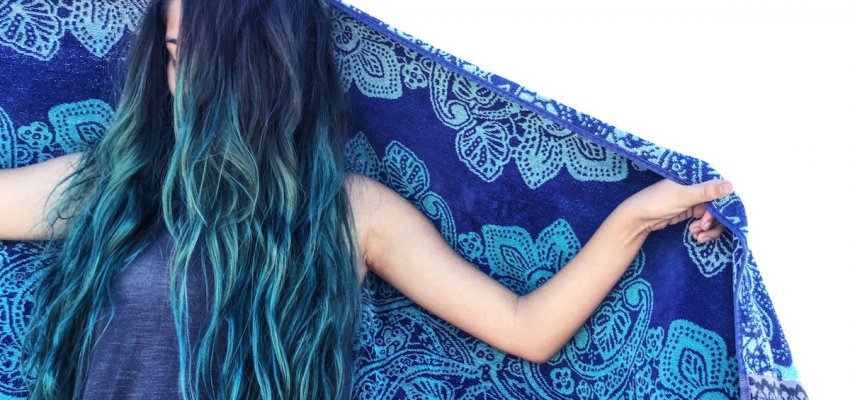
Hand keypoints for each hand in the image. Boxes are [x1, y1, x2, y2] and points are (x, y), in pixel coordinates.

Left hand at [618, 178, 732, 241]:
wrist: (638, 218)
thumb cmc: (656, 202)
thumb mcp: (683, 196)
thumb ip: (707, 191)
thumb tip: (730, 185)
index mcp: (694, 178)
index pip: (718, 191)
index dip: (719, 207)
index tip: (709, 219)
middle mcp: (696, 188)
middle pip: (717, 206)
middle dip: (713, 221)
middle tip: (702, 229)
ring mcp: (693, 200)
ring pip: (712, 215)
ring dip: (708, 228)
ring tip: (698, 236)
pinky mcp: (689, 212)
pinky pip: (704, 221)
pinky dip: (702, 229)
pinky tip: (695, 235)